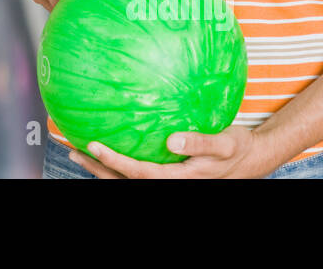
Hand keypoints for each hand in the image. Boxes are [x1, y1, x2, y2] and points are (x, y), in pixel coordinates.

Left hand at [67, 125, 274, 178]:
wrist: (251, 160)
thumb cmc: (238, 149)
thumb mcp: (226, 143)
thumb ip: (201, 142)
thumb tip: (172, 140)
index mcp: (179, 177)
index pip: (139, 173)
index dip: (115, 161)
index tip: (93, 145)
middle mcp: (169, 182)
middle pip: (125, 179)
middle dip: (97, 167)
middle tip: (72, 150)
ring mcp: (168, 179)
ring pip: (128, 178)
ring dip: (102, 167)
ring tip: (78, 151)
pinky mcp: (169, 173)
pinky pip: (138, 170)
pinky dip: (118, 162)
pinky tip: (106, 148)